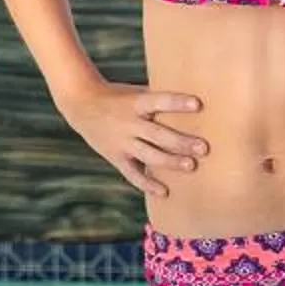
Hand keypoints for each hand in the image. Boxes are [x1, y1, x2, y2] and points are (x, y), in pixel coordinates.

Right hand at [57, 77, 204, 197]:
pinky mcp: (115, 157)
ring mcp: (121, 142)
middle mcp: (128, 123)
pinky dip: (147, 184)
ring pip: (148, 155)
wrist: (81, 105)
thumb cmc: (118, 96)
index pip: (158, 101)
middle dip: (181, 142)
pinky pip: (132, 174)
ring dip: (170, 162)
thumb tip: (195, 105)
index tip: (197, 104)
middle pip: (158, 134)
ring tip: (191, 166)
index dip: (177, 103)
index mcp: (135, 103)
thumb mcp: (135, 92)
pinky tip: (164, 192)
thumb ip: (157, 100)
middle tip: (203, 148)